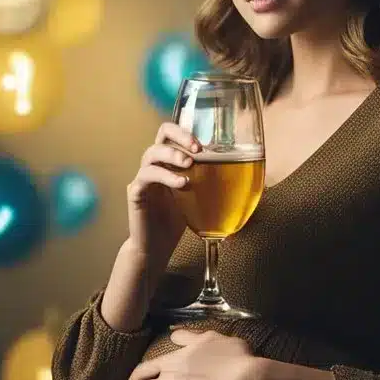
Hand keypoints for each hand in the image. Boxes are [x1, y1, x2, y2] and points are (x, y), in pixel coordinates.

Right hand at [126, 122, 200, 266]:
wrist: (157, 248)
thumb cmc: (178, 220)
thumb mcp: (199, 196)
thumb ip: (210, 181)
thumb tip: (243, 173)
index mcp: (169, 162)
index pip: (173, 133)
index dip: (187, 132)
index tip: (203, 143)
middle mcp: (155, 165)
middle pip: (162, 135)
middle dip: (181, 136)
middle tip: (197, 149)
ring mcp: (143, 177)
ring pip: (151, 153)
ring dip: (172, 155)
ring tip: (189, 165)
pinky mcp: (136, 193)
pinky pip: (146, 176)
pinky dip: (165, 177)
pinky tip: (182, 184)